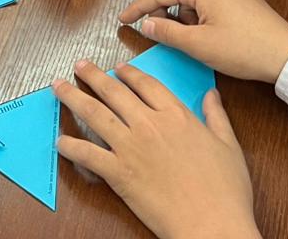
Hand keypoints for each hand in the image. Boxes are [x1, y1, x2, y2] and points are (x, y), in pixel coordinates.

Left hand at [54, 61, 258, 238]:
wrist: (213, 225)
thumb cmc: (226, 191)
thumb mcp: (229, 146)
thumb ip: (217, 116)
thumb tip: (211, 94)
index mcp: (177, 115)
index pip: (146, 84)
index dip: (129, 73)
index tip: (118, 67)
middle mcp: (149, 125)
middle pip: (114, 92)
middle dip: (93, 76)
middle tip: (79, 65)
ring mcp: (131, 148)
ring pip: (95, 115)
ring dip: (73, 98)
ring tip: (58, 87)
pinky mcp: (119, 173)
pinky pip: (88, 154)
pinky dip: (71, 147)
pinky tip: (60, 141)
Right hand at [119, 0, 287, 83]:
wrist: (286, 54)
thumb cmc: (243, 49)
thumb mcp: (199, 45)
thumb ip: (168, 32)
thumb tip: (147, 24)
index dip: (138, 6)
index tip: (123, 19)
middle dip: (157, 0)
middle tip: (149, 23)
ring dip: (177, 4)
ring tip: (179, 32)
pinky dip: (193, 6)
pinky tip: (198, 28)